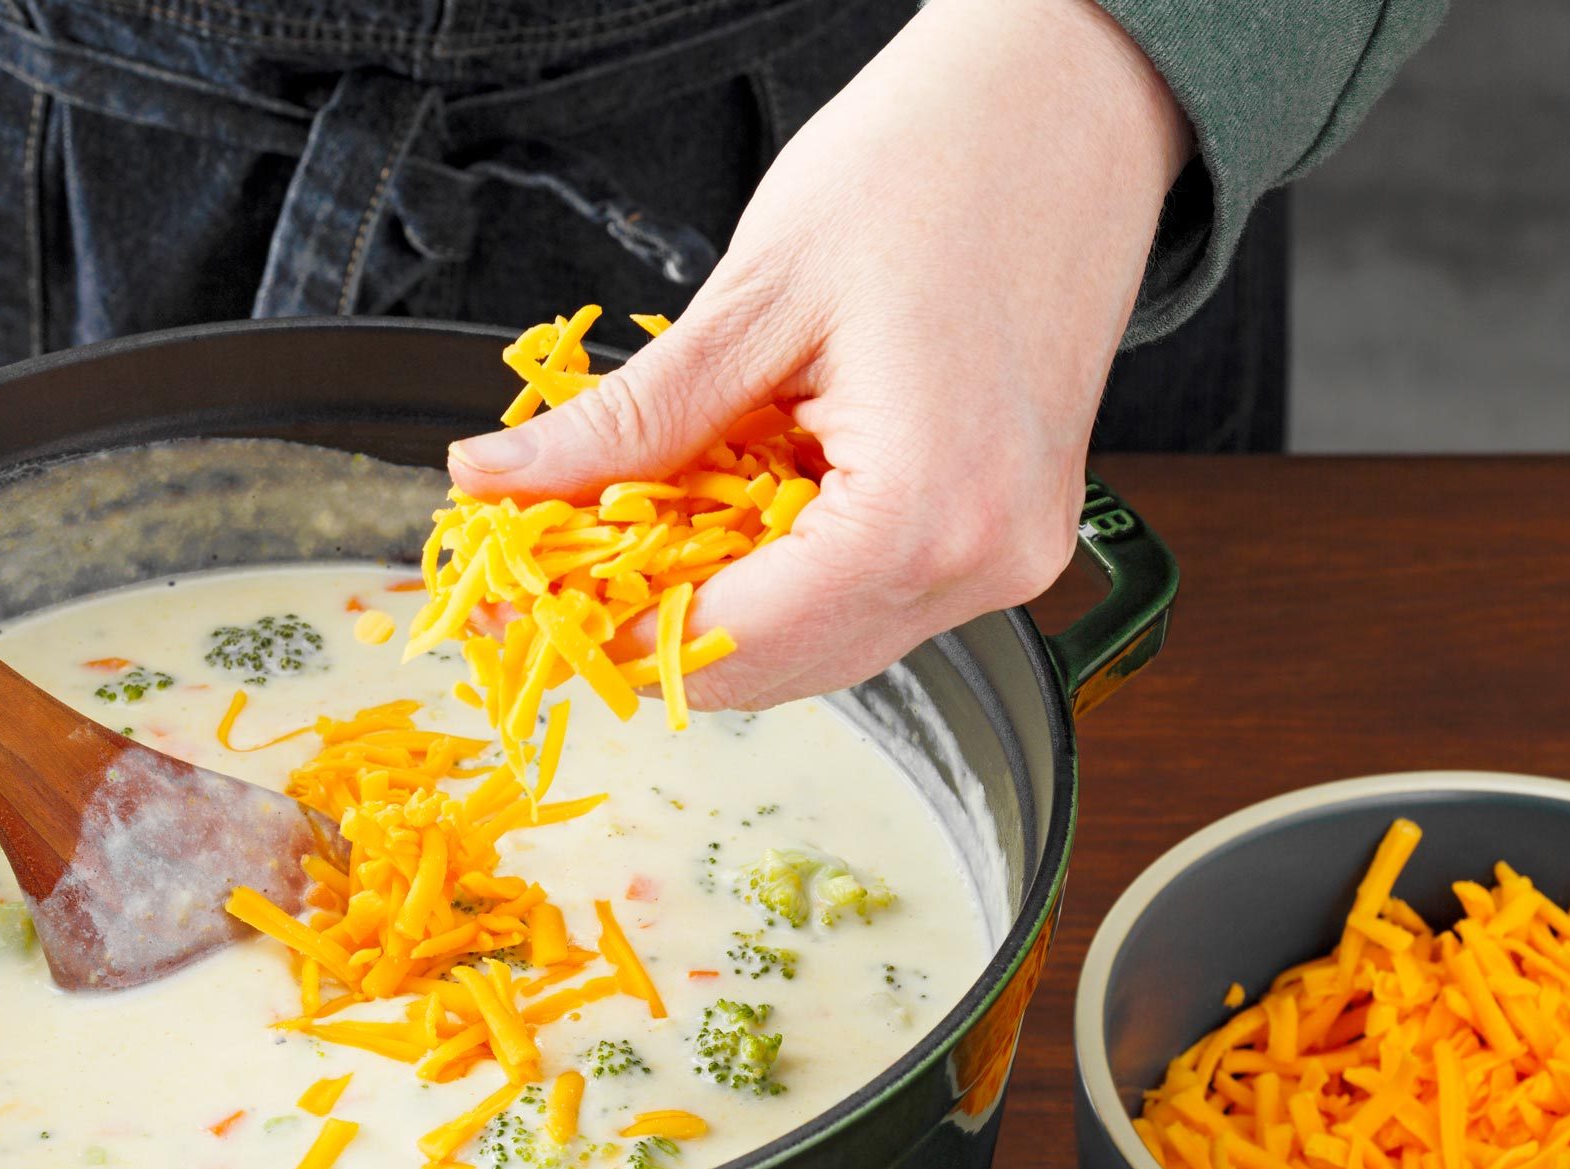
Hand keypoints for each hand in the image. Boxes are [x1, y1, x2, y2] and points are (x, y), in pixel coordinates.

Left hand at [446, 0, 1188, 708]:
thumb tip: (495, 483)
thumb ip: (626, 420)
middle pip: (777, 666)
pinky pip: (873, 599)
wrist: (1075, 101)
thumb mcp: (755, 298)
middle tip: (544, 573)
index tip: (513, 611)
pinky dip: (785, 578)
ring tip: (624, 536)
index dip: (606, 636)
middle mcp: (984, 560)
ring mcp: (1011, 556)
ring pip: (823, 646)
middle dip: (651, 630)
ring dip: (718, 608)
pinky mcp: (1013, 531)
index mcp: (927, 511)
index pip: (735, 637)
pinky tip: (724, 517)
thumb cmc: (942, 162)